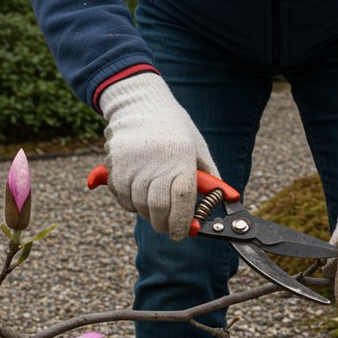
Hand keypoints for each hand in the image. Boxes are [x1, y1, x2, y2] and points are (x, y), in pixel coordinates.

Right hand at [99, 73, 216, 239]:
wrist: (139, 104)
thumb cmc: (175, 129)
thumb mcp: (198, 148)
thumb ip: (209, 178)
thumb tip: (223, 203)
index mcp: (180, 157)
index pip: (181, 198)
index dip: (181, 221)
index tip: (181, 233)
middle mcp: (155, 162)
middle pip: (158, 208)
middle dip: (164, 225)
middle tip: (168, 228)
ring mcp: (132, 164)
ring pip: (138, 206)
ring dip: (147, 214)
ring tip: (154, 207)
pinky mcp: (115, 166)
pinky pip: (122, 198)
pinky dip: (131, 204)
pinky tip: (139, 194)